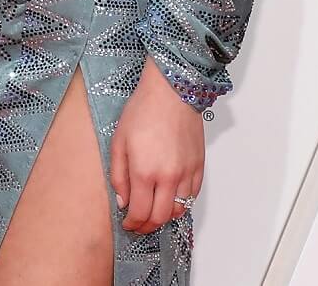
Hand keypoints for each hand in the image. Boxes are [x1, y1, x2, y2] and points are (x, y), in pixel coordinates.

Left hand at [110, 60, 203, 233]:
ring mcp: (186, 173)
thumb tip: (123, 200)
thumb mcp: (118, 142)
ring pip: (179, 211)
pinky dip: (181, 203)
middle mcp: (168, 177)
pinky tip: (170, 199)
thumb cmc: (143, 111)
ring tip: (153, 212)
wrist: (171, 92)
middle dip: (147, 226)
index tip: (127, 224)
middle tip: (139, 224)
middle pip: (160, 218)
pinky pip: (192, 196)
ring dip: (165, 217)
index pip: (140, 213)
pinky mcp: (199, 167)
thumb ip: (118, 175)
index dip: (132, 224)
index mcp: (144, 172)